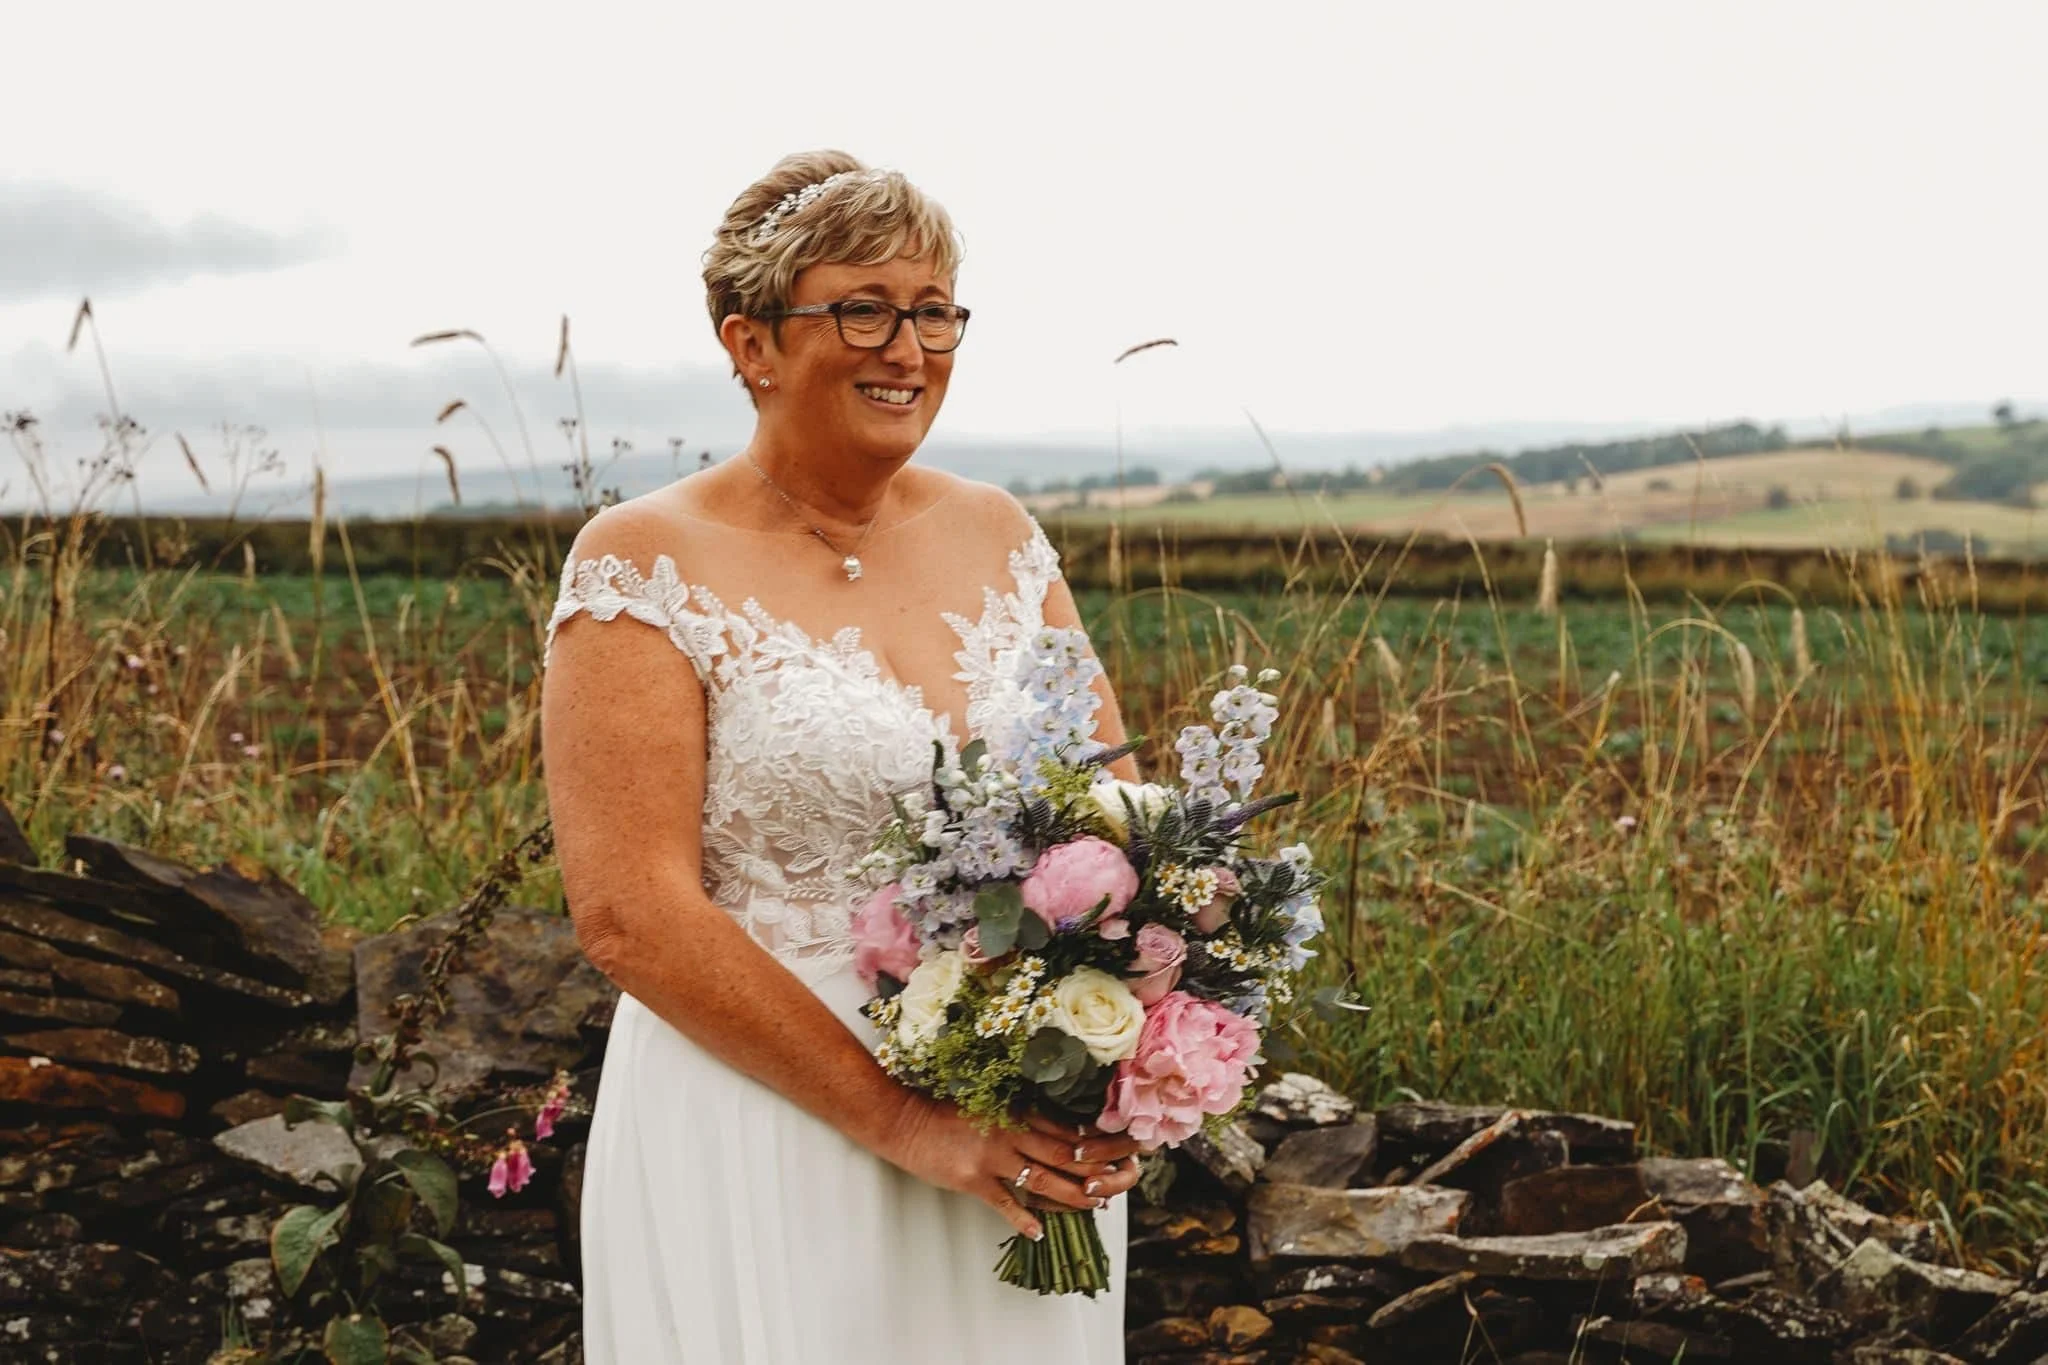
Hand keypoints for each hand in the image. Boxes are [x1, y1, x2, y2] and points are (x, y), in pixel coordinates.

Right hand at [881, 1098, 1145, 1241]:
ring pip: (1045, 1180)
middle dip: (1104, 1165)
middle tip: (1131, 1173)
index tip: (1129, 1146)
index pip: (1071, 1129)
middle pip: (1068, 1153)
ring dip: (1075, 1194)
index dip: (1103, 1140)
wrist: (905, 1120)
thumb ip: (1023, 1120)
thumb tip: (1059, 1134)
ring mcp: (994, 1157)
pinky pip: (1005, 1202)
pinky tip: (1038, 1234)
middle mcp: (1012, 1134)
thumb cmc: (947, 1112)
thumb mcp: (991, 1108)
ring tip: (1099, 1204)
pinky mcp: (973, 1179)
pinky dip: (1023, 1219)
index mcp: (1018, 1114)